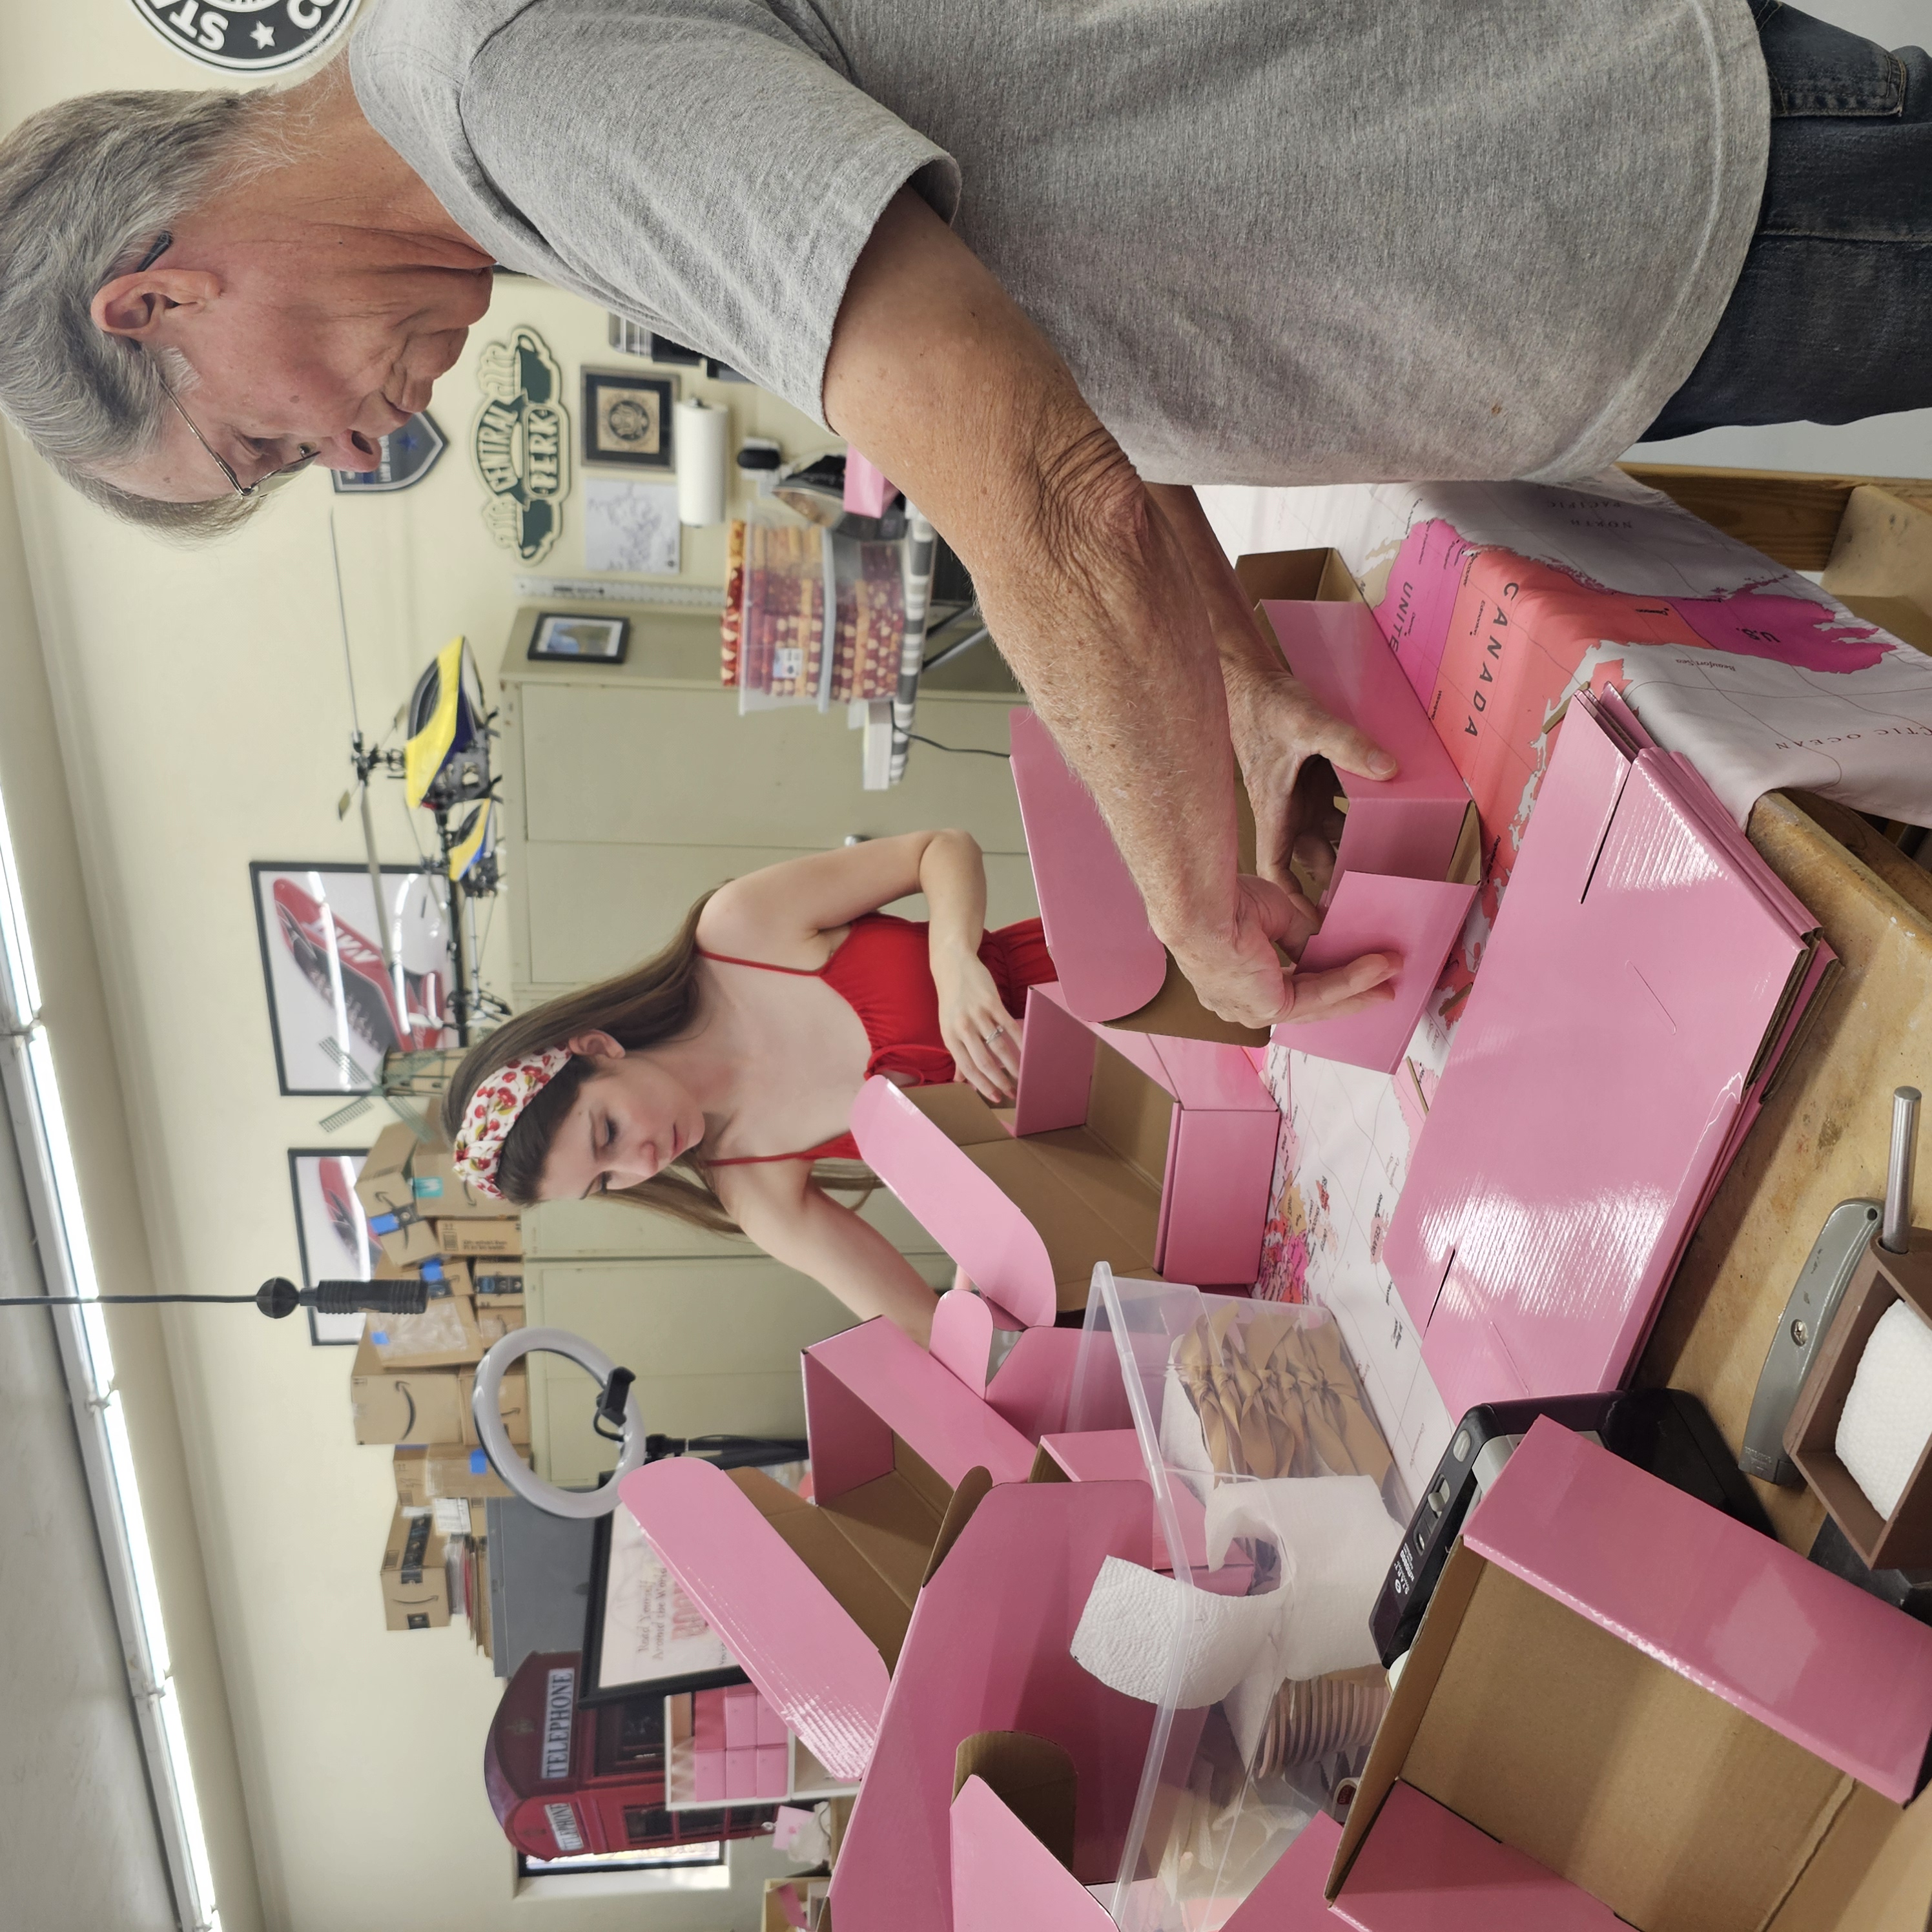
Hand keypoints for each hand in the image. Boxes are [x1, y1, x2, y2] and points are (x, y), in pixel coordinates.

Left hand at [933, 945, 1023, 1101]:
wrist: (953, 966)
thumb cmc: (951, 1001)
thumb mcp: (948, 1027)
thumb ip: (956, 1054)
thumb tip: (959, 1080)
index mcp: (950, 1036)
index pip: (967, 1067)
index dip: (982, 1084)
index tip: (994, 1097)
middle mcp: (963, 1027)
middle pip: (983, 1060)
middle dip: (999, 1080)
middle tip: (1012, 1092)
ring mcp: (978, 1014)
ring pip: (999, 1046)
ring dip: (1013, 1064)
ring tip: (1022, 1076)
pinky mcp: (992, 1002)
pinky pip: (1009, 1026)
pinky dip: (1020, 1040)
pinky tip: (1028, 1050)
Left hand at [1169, 876, 1398, 1031]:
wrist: (1204, 907)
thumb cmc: (1225, 901)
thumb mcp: (1275, 917)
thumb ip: (1301, 937)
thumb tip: (1325, 945)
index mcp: (1235, 980)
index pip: (1286, 984)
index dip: (1324, 978)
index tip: (1354, 969)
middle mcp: (1242, 1002)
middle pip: (1307, 1003)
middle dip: (1349, 995)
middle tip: (1383, 988)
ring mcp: (1254, 1010)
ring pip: (1319, 1002)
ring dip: (1360, 987)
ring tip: (1392, 973)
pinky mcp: (1270, 1008)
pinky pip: (1321, 994)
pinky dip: (1352, 980)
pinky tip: (1378, 968)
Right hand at [1225, 657, 1397, 897]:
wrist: (1250, 680)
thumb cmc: (1265, 706)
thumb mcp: (1306, 722)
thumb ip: (1347, 744)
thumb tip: (1389, 767)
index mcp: (1276, 814)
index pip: (1278, 872)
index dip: (1294, 903)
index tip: (1318, 926)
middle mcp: (1289, 815)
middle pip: (1315, 863)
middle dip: (1341, 883)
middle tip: (1380, 901)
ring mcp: (1303, 801)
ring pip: (1333, 839)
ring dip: (1359, 851)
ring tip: (1397, 871)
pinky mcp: (1315, 784)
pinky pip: (1344, 812)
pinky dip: (1365, 819)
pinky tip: (1398, 823)